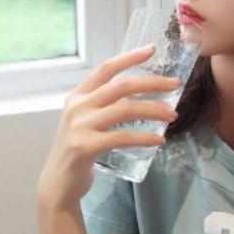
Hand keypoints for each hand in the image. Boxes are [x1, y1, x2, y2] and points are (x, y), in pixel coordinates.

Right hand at [36, 44, 180, 210]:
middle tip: (175, 85)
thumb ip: (103, 104)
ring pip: (126, 109)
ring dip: (154, 110)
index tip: (152, 49)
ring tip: (172, 115)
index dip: (130, 57)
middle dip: (153, 83)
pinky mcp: (86, 146)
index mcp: (78, 95)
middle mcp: (77, 106)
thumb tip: (139, 92)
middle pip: (121, 86)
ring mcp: (80, 125)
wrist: (58, 184)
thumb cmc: (78, 149)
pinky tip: (159, 140)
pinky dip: (144, 137)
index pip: (106, 68)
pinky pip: (123, 137)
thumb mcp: (84, 120)